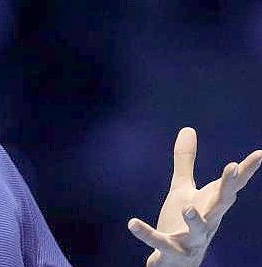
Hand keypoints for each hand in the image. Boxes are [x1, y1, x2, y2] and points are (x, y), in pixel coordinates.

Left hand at [128, 127, 261, 266]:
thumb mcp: (183, 189)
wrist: (175, 262)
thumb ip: (185, 161)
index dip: (245, 171)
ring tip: (187, 207)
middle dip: (228, 186)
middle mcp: (207, 221)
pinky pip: (160, 243)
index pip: (231, 186)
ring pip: (198, 230)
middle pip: (221, 204)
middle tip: (233, 166)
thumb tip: (187, 128)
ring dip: (194, 219)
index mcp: (211, 205)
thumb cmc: (184, 222)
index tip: (259, 154)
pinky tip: (132, 223)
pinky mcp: (172, 251)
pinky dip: (146, 234)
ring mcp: (192, 239)